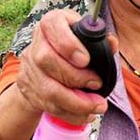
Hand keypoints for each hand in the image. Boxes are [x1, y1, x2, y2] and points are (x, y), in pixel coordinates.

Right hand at [16, 9, 118, 124]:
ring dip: (76, 102)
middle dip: (76, 77)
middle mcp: (36, 44)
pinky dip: (70, 114)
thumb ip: (99, 39)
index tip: (85, 59)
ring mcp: (29, 68)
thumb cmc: (72, 46)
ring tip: (98, 106)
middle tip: (98, 84)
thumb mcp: (85, 36)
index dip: (68, 43)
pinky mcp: (29, 89)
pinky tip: (86, 115)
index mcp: (51, 24)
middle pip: (47, 60)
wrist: (43, 64)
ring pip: (47, 88)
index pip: (52, 25)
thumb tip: (111, 43)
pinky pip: (48, 106)